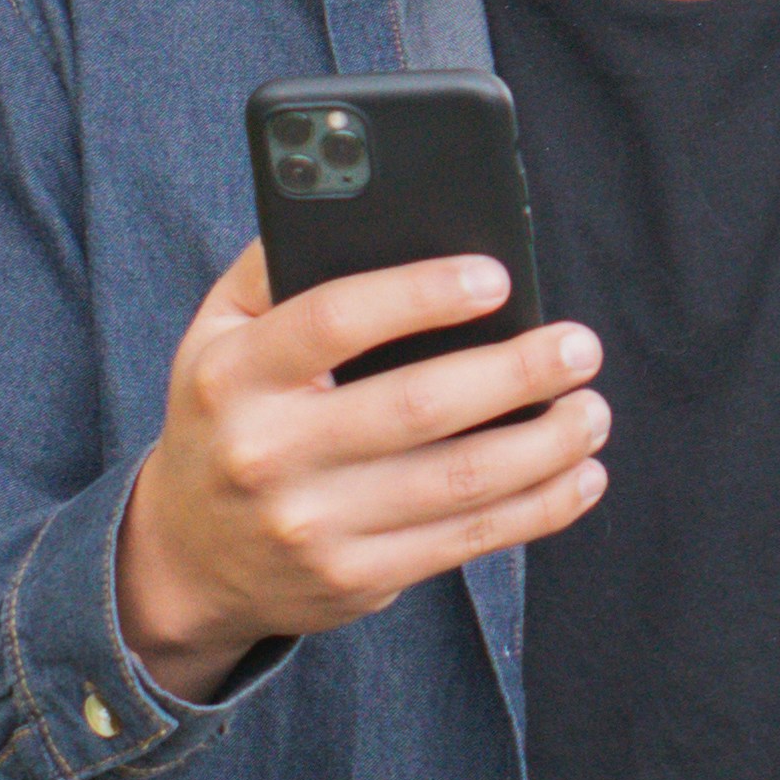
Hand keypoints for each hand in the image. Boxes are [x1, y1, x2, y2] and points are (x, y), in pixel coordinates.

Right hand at [113, 244, 606, 697]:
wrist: (189, 557)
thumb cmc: (226, 417)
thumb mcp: (216, 335)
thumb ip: (275, 267)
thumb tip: (362, 199)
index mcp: (235, 375)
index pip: (334, 320)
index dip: (422, 294)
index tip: (497, 277)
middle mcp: (268, 453)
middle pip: (418, 407)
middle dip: (517, 372)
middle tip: (579, 346)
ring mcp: (313, 525)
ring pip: (458, 482)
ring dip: (546, 444)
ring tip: (591, 409)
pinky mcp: (355, 579)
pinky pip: (465, 542)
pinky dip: (538, 508)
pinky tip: (578, 475)